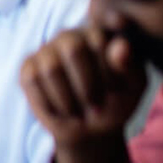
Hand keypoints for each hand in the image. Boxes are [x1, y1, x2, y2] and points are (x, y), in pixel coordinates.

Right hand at [19, 26, 145, 162]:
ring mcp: (46, 50)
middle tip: (97, 105)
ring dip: (68, 99)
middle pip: (73, 48)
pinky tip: (61, 110)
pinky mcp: (28, 68)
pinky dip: (50, 102)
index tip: (116, 92)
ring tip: (78, 111)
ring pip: (51, 67)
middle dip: (87, 85)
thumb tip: (121, 46)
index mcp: (98, 33)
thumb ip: (129, 65)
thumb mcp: (133, 87)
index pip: (100, 40)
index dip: (108, 71)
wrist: (92, 129)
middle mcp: (69, 36)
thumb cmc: (116, 101)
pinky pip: (33, 80)